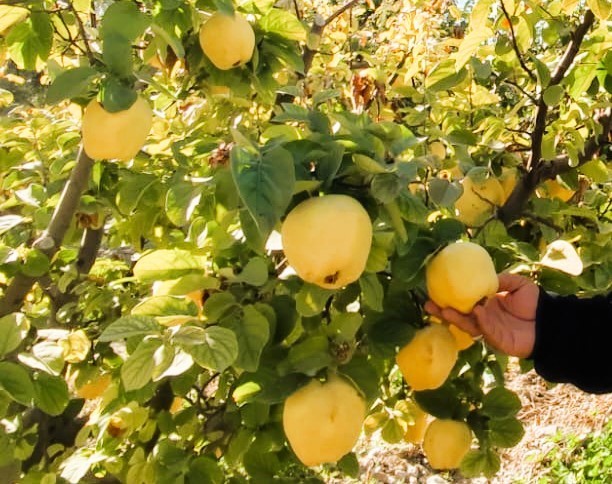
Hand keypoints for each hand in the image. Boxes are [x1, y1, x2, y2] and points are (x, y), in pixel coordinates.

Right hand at [424, 273, 539, 357]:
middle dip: (443, 311)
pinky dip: (481, 321)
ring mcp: (489, 330)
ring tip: (443, 310)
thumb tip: (485, 276)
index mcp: (486, 305)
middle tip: (428, 305)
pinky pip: (487, 330)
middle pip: (459, 315)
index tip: (435, 291)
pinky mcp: (498, 340)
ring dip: (456, 318)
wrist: (550, 322)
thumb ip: (501, 280)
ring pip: (468, 325)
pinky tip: (476, 311)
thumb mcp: (518, 284)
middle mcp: (483, 318)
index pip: (464, 301)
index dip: (450, 298)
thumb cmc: (535, 303)